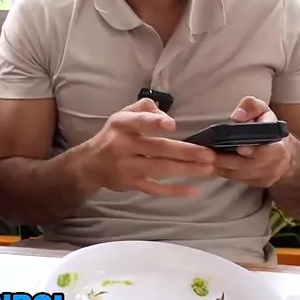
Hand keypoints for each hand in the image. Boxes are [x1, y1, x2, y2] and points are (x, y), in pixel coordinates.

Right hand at [80, 98, 215, 196]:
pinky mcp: (132, 184)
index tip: (172, 125)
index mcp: (122, 125)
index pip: (138, 122)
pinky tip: (193, 190)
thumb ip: (144, 108)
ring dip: (186, 169)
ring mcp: (128, 168)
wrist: (90, 164)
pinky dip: (174, 191)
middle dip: (185, 152)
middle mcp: (124, 146)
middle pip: (157, 149)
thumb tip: (166, 115)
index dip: (154, 123)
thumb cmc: (113, 135)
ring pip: (160, 169)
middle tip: (209, 154)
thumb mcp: (123, 115)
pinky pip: (155, 189)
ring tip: (208, 168)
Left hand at [211, 96, 292, 187]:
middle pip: (247, 167)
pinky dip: (221, 172)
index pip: (268, 153)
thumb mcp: (263, 111)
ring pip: (238, 175)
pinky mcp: (255, 183)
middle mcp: (273, 166)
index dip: (254, 151)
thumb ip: (252, 107)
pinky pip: (236, 179)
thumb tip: (237, 116)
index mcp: (278, 147)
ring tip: (201, 159)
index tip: (239, 147)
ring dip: (219, 167)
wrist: (283, 152)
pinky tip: (208, 164)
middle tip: (206, 154)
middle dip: (225, 160)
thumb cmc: (269, 128)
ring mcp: (264, 177)